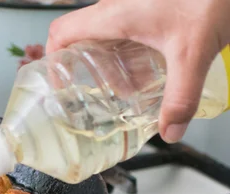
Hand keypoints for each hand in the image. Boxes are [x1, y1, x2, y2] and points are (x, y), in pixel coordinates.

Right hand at [46, 0, 229, 142]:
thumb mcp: (192, 54)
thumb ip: (181, 97)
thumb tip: (170, 130)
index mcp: (113, 15)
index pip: (61, 33)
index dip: (52, 59)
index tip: (59, 83)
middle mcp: (117, 5)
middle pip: (80, 36)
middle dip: (85, 67)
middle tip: (98, 91)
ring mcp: (132, 2)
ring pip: (103, 32)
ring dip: (109, 60)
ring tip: (127, 85)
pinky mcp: (148, 3)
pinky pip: (124, 26)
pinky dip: (127, 49)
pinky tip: (149, 65)